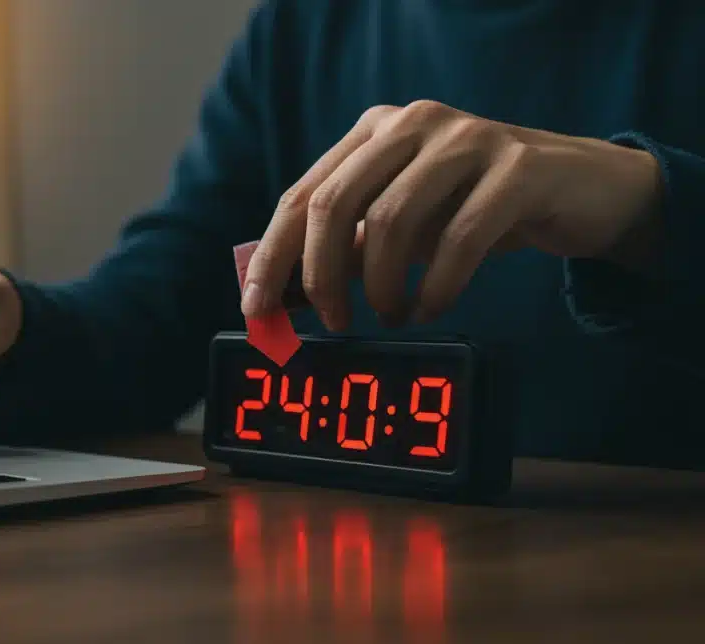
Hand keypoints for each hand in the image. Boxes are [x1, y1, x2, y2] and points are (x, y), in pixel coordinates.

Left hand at [241, 100, 663, 330]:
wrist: (583, 189)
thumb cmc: (478, 209)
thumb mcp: (406, 222)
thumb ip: (349, 245)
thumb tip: (283, 295)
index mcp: (373, 131)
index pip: (301, 196)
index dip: (273, 257)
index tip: (257, 310)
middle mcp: (412, 123)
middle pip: (333, 206)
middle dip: (321, 277)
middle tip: (333, 322)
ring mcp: (466, 139)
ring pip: (390, 223)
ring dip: (381, 288)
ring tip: (392, 316)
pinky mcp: (517, 168)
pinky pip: (457, 239)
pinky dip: (435, 287)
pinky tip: (430, 308)